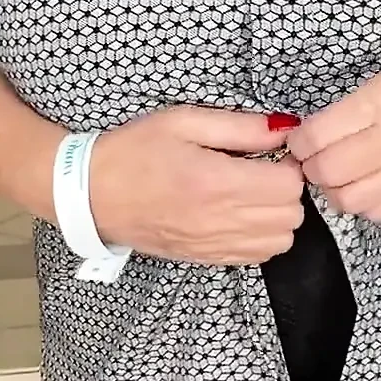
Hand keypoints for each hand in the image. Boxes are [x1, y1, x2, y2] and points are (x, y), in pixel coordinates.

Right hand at [88, 106, 305, 264]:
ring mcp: (213, 244)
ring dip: (277, 216)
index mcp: (216, 182)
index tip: (273, 153)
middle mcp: (219, 220)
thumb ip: (240, 127)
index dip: (289, 165)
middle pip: (291, 215)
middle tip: (263, 171)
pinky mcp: (205, 258)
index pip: (289, 185)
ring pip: (280, 241)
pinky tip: (240, 215)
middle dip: (285, 190)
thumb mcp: (183, 122)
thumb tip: (284, 130)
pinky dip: (261, 237)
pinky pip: (257, 256)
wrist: (89, 195)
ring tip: (253, 194)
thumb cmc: (132, 152)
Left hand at [286, 49, 380, 221]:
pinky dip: (368, 204)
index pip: (316, 135)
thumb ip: (364, 103)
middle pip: (326, 172)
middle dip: (313, 168)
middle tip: (319, 159)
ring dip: (338, 190)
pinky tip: (377, 186)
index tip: (301, 139)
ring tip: (347, 175)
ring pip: (348, 200)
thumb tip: (322, 127)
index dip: (299, 142)